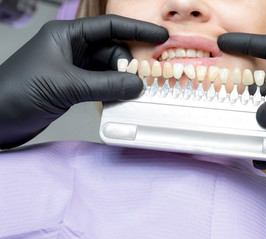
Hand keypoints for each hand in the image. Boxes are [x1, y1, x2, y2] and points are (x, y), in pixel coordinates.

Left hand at [0, 15, 167, 148]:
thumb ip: (106, 85)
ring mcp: (73, 67)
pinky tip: (119, 99)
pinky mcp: (74, 85)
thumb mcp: (67, 85)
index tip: (160, 36)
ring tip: (130, 93)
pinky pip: (102, 83)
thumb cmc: (20, 92)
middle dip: (127, 64)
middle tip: (140, 80)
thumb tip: (137, 85)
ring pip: (109, 69)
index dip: (137, 30)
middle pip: (112, 50)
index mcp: (67, 35)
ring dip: (121, 80)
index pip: (109, 27)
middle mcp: (72, 48)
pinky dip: (112, 91)